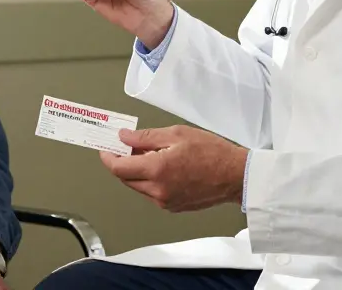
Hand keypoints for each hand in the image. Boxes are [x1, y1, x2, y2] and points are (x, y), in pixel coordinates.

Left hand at [100, 126, 247, 212]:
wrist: (235, 176)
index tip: (105, 148)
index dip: (108, 157)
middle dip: (122, 162)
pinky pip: (152, 193)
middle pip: (125, 179)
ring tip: (150, 153)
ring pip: (138, 186)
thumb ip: (145, 137)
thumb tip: (124, 137)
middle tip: (127, 146)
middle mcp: (158, 190)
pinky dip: (150, 180)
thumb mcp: (176, 134)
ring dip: (136, 171)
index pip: (118, 168)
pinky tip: (161, 166)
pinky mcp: (173, 207)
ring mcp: (165, 201)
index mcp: (157, 170)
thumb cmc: (212, 152)